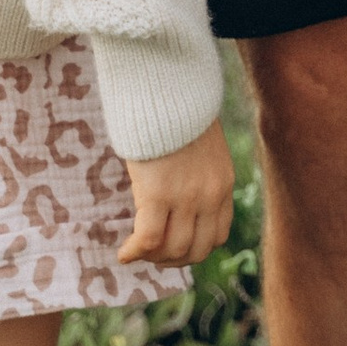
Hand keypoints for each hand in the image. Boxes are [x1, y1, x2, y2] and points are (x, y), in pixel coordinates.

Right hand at [118, 119, 236, 267]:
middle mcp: (209, 196)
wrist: (168, 86)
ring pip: (172, 249)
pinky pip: (147, 238)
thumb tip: (180, 183)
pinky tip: (123, 253)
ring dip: (153, 257)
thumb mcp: (201, 144)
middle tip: (152, 255)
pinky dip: (134, 252)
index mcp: (223, 184)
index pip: (216, 236)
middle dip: (172, 259)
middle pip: (196, 250)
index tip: (173, 247)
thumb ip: (198, 170)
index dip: (193, 249)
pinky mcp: (157, 194)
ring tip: (136, 252)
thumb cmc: (177, 107)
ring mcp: (185, 198)